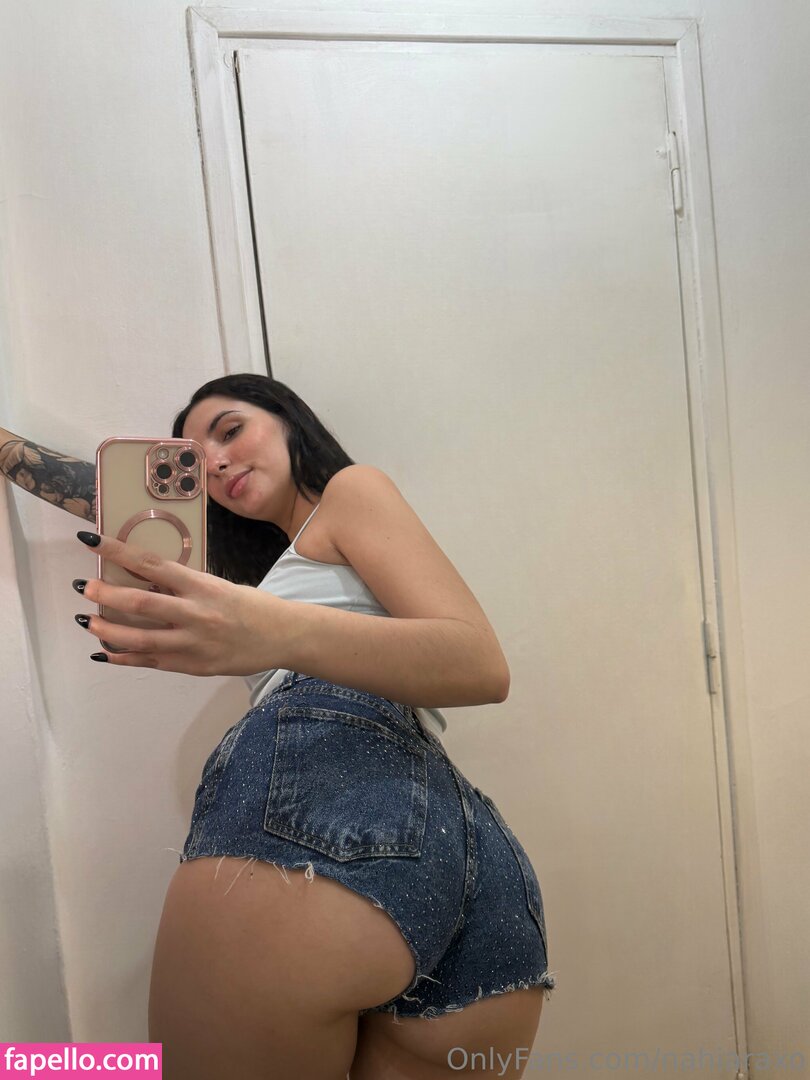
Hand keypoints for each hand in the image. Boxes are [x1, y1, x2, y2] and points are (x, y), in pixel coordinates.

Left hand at [72, 530, 275, 676]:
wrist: (284, 637)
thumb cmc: (253, 606)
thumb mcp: (220, 586)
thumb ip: (186, 586)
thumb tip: (146, 579)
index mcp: (203, 586)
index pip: (153, 564)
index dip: (119, 552)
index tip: (93, 543)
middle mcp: (196, 614)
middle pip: (141, 603)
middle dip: (107, 594)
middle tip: (84, 587)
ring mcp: (194, 643)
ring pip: (141, 638)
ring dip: (109, 630)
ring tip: (88, 622)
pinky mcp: (194, 666)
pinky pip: (152, 662)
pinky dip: (125, 658)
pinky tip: (105, 652)